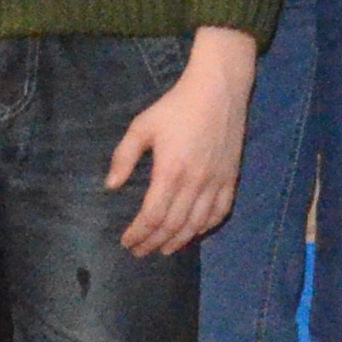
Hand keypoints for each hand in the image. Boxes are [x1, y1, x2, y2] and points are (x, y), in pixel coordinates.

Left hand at [107, 27, 256, 257]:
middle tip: (140, 251)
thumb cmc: (177, 106)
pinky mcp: (231, 177)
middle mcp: (194, 183)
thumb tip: (111, 186)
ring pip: (197, 224)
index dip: (138, 233)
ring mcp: (216, 182)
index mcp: (170, 172)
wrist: (219, 89)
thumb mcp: (142, 126)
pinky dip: (206, 227)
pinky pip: (221, 212)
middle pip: (173, 226)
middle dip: (153, 242)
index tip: (126, 241)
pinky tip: (195, 232)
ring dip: (179, 241)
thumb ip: (124, 156)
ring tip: (164, 250)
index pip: (152, 216)